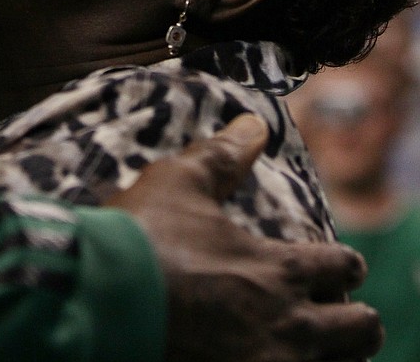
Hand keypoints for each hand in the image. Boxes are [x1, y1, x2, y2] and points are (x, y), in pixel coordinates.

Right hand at [106, 114, 382, 361]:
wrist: (104, 301)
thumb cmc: (145, 238)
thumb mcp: (181, 181)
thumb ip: (223, 155)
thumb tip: (255, 124)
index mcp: (278, 268)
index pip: (343, 266)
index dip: (345, 263)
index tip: (340, 264)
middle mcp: (287, 324)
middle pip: (359, 331)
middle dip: (355, 319)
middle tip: (339, 313)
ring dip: (334, 355)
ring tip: (316, 346)